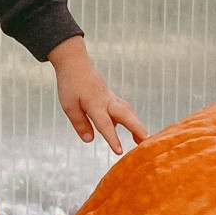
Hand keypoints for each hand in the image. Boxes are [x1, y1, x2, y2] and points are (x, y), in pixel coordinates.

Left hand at [47, 37, 147, 153]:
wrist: (75, 63)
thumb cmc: (70, 84)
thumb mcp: (68, 106)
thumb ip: (80, 123)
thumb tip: (90, 140)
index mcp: (94, 103)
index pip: (105, 124)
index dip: (112, 138)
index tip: (120, 151)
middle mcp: (106, 100)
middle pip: (126, 115)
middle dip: (137, 128)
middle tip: (147, 142)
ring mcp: (111, 98)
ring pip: (128, 111)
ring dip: (137, 125)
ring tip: (143, 140)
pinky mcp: (111, 97)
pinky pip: (124, 109)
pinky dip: (131, 120)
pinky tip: (132, 131)